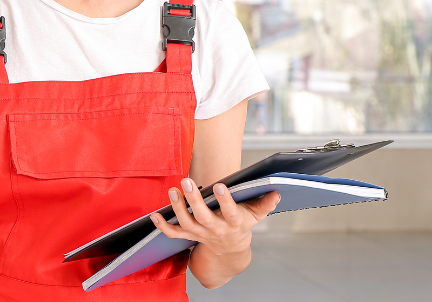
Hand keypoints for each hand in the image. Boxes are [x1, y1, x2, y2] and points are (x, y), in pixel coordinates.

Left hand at [150, 178, 280, 258]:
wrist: (230, 250)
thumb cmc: (242, 225)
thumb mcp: (255, 215)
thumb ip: (265, 204)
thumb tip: (276, 192)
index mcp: (233, 223)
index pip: (230, 213)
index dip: (225, 201)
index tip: (220, 186)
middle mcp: (215, 229)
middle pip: (203, 217)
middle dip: (194, 200)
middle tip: (186, 181)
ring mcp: (201, 233)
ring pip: (187, 223)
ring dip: (178, 208)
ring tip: (173, 190)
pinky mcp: (189, 235)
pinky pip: (174, 233)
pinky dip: (163, 227)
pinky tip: (155, 215)